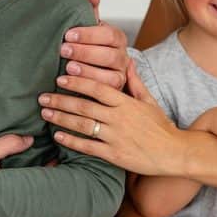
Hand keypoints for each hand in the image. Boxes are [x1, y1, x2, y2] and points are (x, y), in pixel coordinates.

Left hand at [42, 64, 184, 176]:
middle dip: (61, 100)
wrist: (174, 153)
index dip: (78, 82)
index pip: (97, 88)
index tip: (61, 77)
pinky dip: (71, 141)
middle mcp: (119, 118)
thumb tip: (127, 62)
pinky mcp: (114, 155)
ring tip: (45, 112)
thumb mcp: (149, 101)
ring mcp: (115, 137)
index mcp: (126, 103)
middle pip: (84, 106)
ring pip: (82, 125)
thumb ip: (135, 82)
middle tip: (42, 96)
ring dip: (61, 118)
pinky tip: (57, 135)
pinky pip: (88, 146)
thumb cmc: (161, 127)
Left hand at [60, 0, 129, 89]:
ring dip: (87, 72)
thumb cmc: (89, 46)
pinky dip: (88, 88)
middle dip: (85, 52)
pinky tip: (71, 85)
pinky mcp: (114, 92)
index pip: (108, 34)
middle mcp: (122, 57)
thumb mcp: (89, 27)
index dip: (88, 34)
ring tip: (66, 69)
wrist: (94, 70)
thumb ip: (90, 8)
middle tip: (63, 50)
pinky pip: (105, 92)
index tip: (67, 34)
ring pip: (110, 76)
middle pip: (110, 55)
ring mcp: (120, 75)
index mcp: (117, 38)